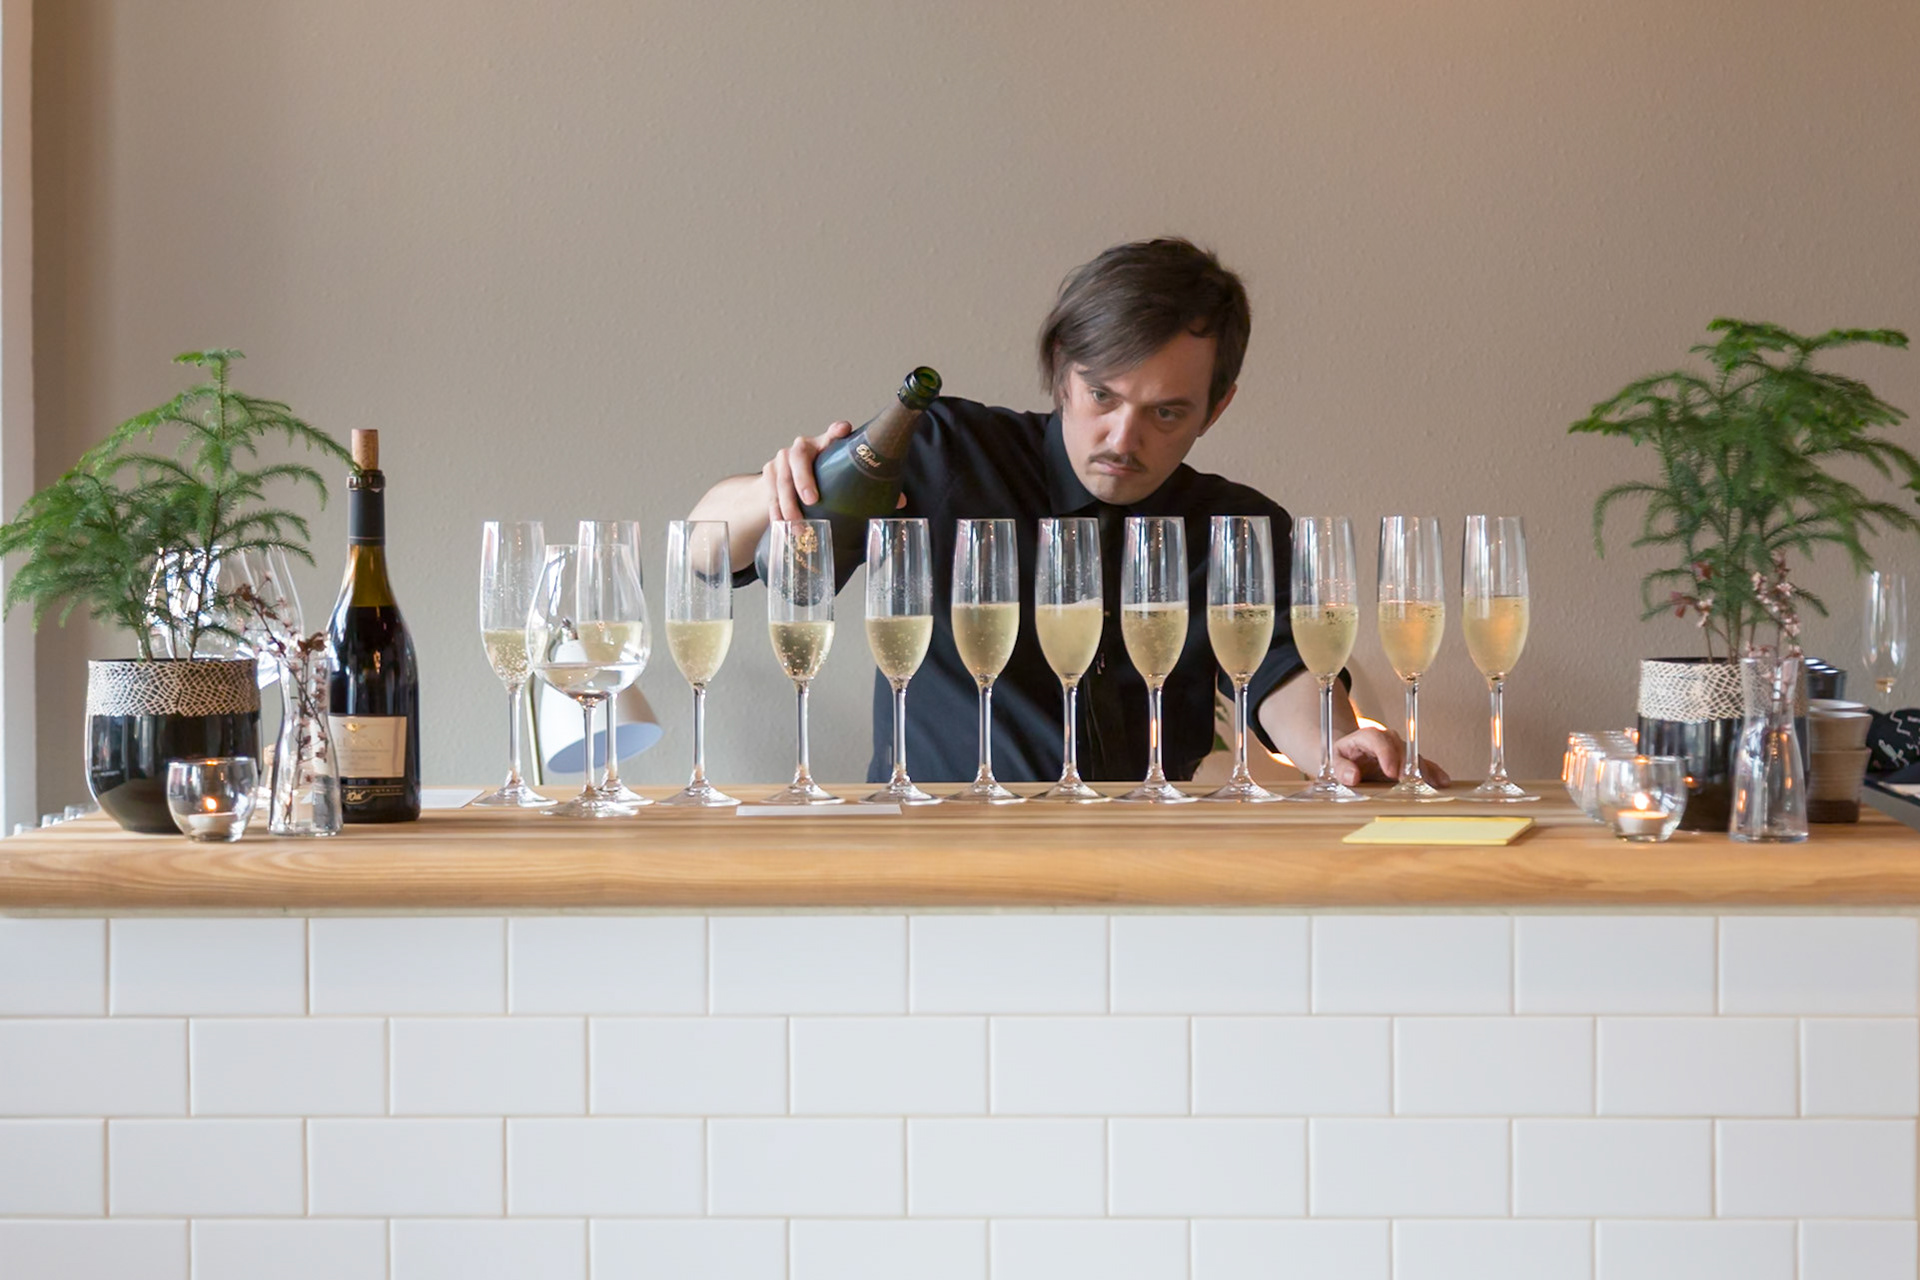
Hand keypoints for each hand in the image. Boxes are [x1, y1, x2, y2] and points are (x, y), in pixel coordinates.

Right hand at [760, 420, 907, 525]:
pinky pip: (770, 496)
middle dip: (803, 478)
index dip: (836, 431)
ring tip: (799, 526)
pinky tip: (782, 527)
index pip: (832, 433)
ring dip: (789, 504)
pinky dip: (776, 513)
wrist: (781, 482)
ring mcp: (781, 461)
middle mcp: (801, 448)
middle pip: (798, 456)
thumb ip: (867, 488)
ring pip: (781, 480)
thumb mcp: (839, 479)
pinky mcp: (768, 477)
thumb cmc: (821, 480)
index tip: (843, 429)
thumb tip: (901, 502)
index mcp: (825, 445)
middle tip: (812, 500)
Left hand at [1329, 726, 1451, 788]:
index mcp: (1368, 736)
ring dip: (1424, 772)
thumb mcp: (1334, 761)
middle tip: (1413, 784)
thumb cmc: (1343, 757)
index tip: (1391, 772)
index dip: (1386, 754)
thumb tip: (1352, 777)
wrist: (1351, 753)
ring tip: (1435, 786)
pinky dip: (1433, 773)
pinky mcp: (1408, 761)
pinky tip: (1442, 782)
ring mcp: (1400, 749)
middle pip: (1401, 748)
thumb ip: (1341, 768)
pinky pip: (1423, 764)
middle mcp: (1388, 740)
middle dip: (1409, 766)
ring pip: (1415, 757)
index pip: (1378, 739)